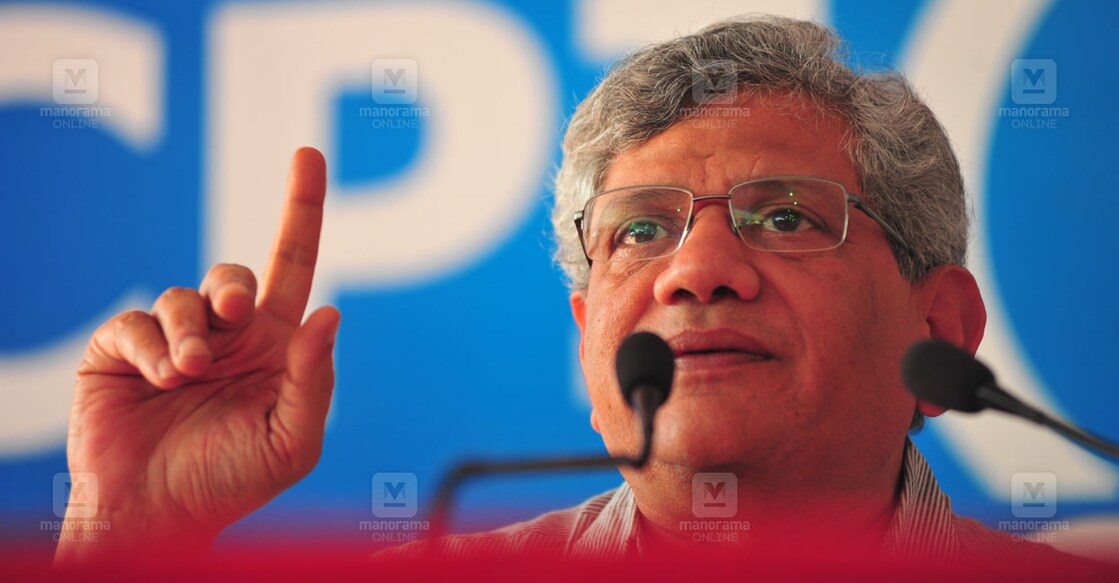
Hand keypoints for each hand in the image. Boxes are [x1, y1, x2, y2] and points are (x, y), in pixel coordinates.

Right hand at [55, 148, 339, 564]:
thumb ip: (316, 378)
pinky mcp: (123, 350)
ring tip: (187, 375)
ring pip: (184, 294)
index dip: (302, 209)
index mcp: (275, 345)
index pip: (294, 264)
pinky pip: (137, 322)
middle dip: (235, 285)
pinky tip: (157, 380)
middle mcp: (228, 334)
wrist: (159, 516)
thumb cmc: (233, 481)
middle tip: (237, 314)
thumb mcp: (293, 440)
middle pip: (235, 273)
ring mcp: (175, 338)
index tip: (308, 153)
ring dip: (192, 332)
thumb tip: (332, 311)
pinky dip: (150, 347)